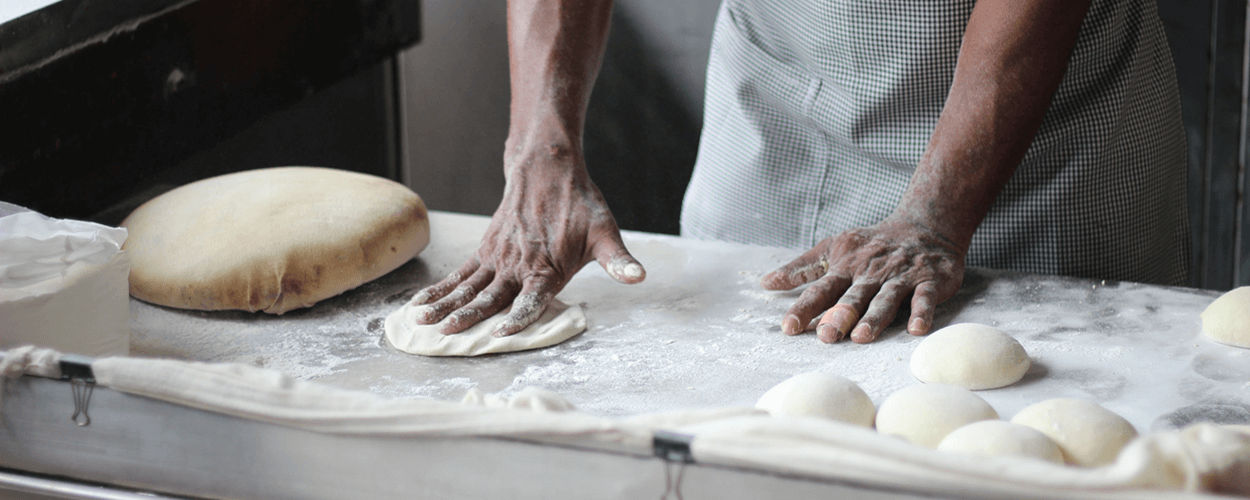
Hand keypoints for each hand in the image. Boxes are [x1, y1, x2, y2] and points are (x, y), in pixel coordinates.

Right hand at [409, 149, 644, 336]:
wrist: (548, 169)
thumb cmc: (580, 205)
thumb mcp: (605, 232)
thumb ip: (618, 261)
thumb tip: (639, 277)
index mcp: (547, 268)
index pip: (531, 298)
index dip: (518, 316)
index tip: (500, 333)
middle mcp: (518, 265)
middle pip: (490, 296)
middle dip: (467, 317)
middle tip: (446, 334)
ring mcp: (498, 258)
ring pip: (468, 287)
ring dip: (445, 305)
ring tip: (422, 323)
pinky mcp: (486, 250)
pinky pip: (459, 274)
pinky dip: (440, 289)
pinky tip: (421, 304)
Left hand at [760, 216, 964, 343]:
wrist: (926, 224)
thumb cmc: (872, 243)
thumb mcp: (834, 248)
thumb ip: (802, 268)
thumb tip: (766, 283)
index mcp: (846, 266)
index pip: (821, 289)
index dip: (804, 308)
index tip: (788, 327)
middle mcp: (871, 272)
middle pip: (853, 296)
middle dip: (839, 315)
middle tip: (826, 335)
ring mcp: (901, 276)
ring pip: (886, 298)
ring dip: (874, 317)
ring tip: (862, 336)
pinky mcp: (930, 280)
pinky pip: (925, 297)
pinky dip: (922, 311)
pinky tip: (916, 328)